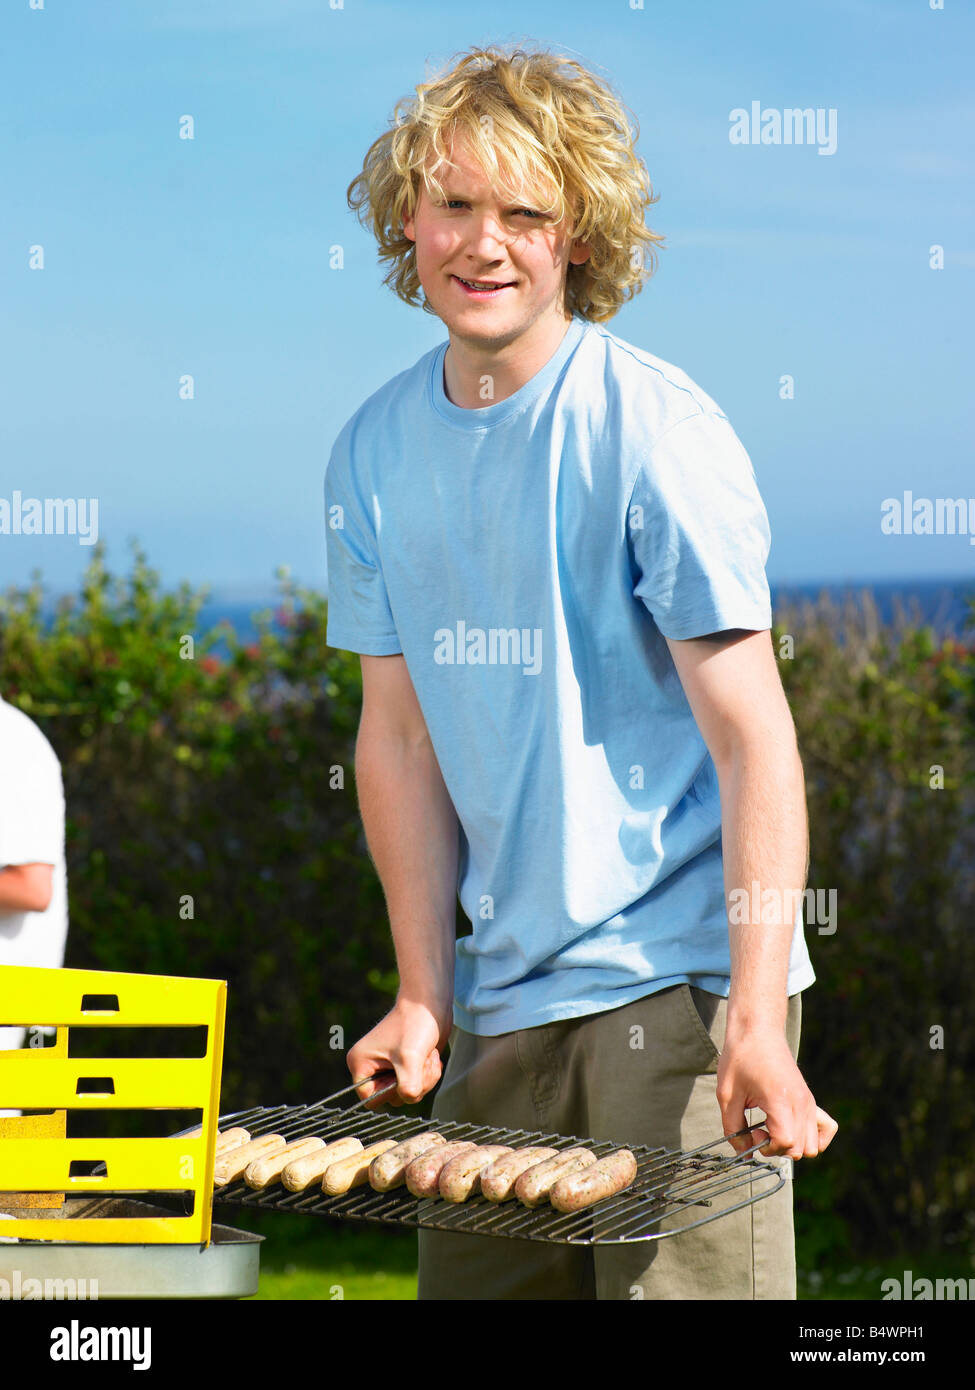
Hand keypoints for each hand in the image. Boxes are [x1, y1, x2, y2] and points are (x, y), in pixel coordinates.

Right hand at [346, 997, 450, 1108]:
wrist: (430, 1004)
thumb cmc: (415, 1024)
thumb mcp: (410, 1059)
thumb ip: (408, 1087)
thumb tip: (409, 1099)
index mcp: (360, 1063)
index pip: (370, 1099)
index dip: (389, 1093)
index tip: (403, 1075)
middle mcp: (371, 1066)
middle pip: (392, 1097)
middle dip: (413, 1083)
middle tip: (422, 1063)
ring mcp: (389, 1066)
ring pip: (408, 1092)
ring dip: (424, 1078)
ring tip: (428, 1057)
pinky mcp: (405, 1065)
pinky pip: (417, 1084)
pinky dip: (428, 1074)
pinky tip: (431, 1056)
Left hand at [716, 1028, 837, 1158]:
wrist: (758, 1030)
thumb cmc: (740, 1057)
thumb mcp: (726, 1094)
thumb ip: (732, 1127)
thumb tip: (743, 1152)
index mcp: (781, 1100)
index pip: (786, 1142)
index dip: (767, 1146)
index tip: (752, 1132)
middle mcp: (801, 1103)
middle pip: (799, 1149)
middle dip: (777, 1149)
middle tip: (758, 1130)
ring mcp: (808, 1102)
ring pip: (813, 1146)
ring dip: (792, 1145)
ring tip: (772, 1128)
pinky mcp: (809, 1099)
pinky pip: (827, 1129)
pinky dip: (814, 1138)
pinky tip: (793, 1129)